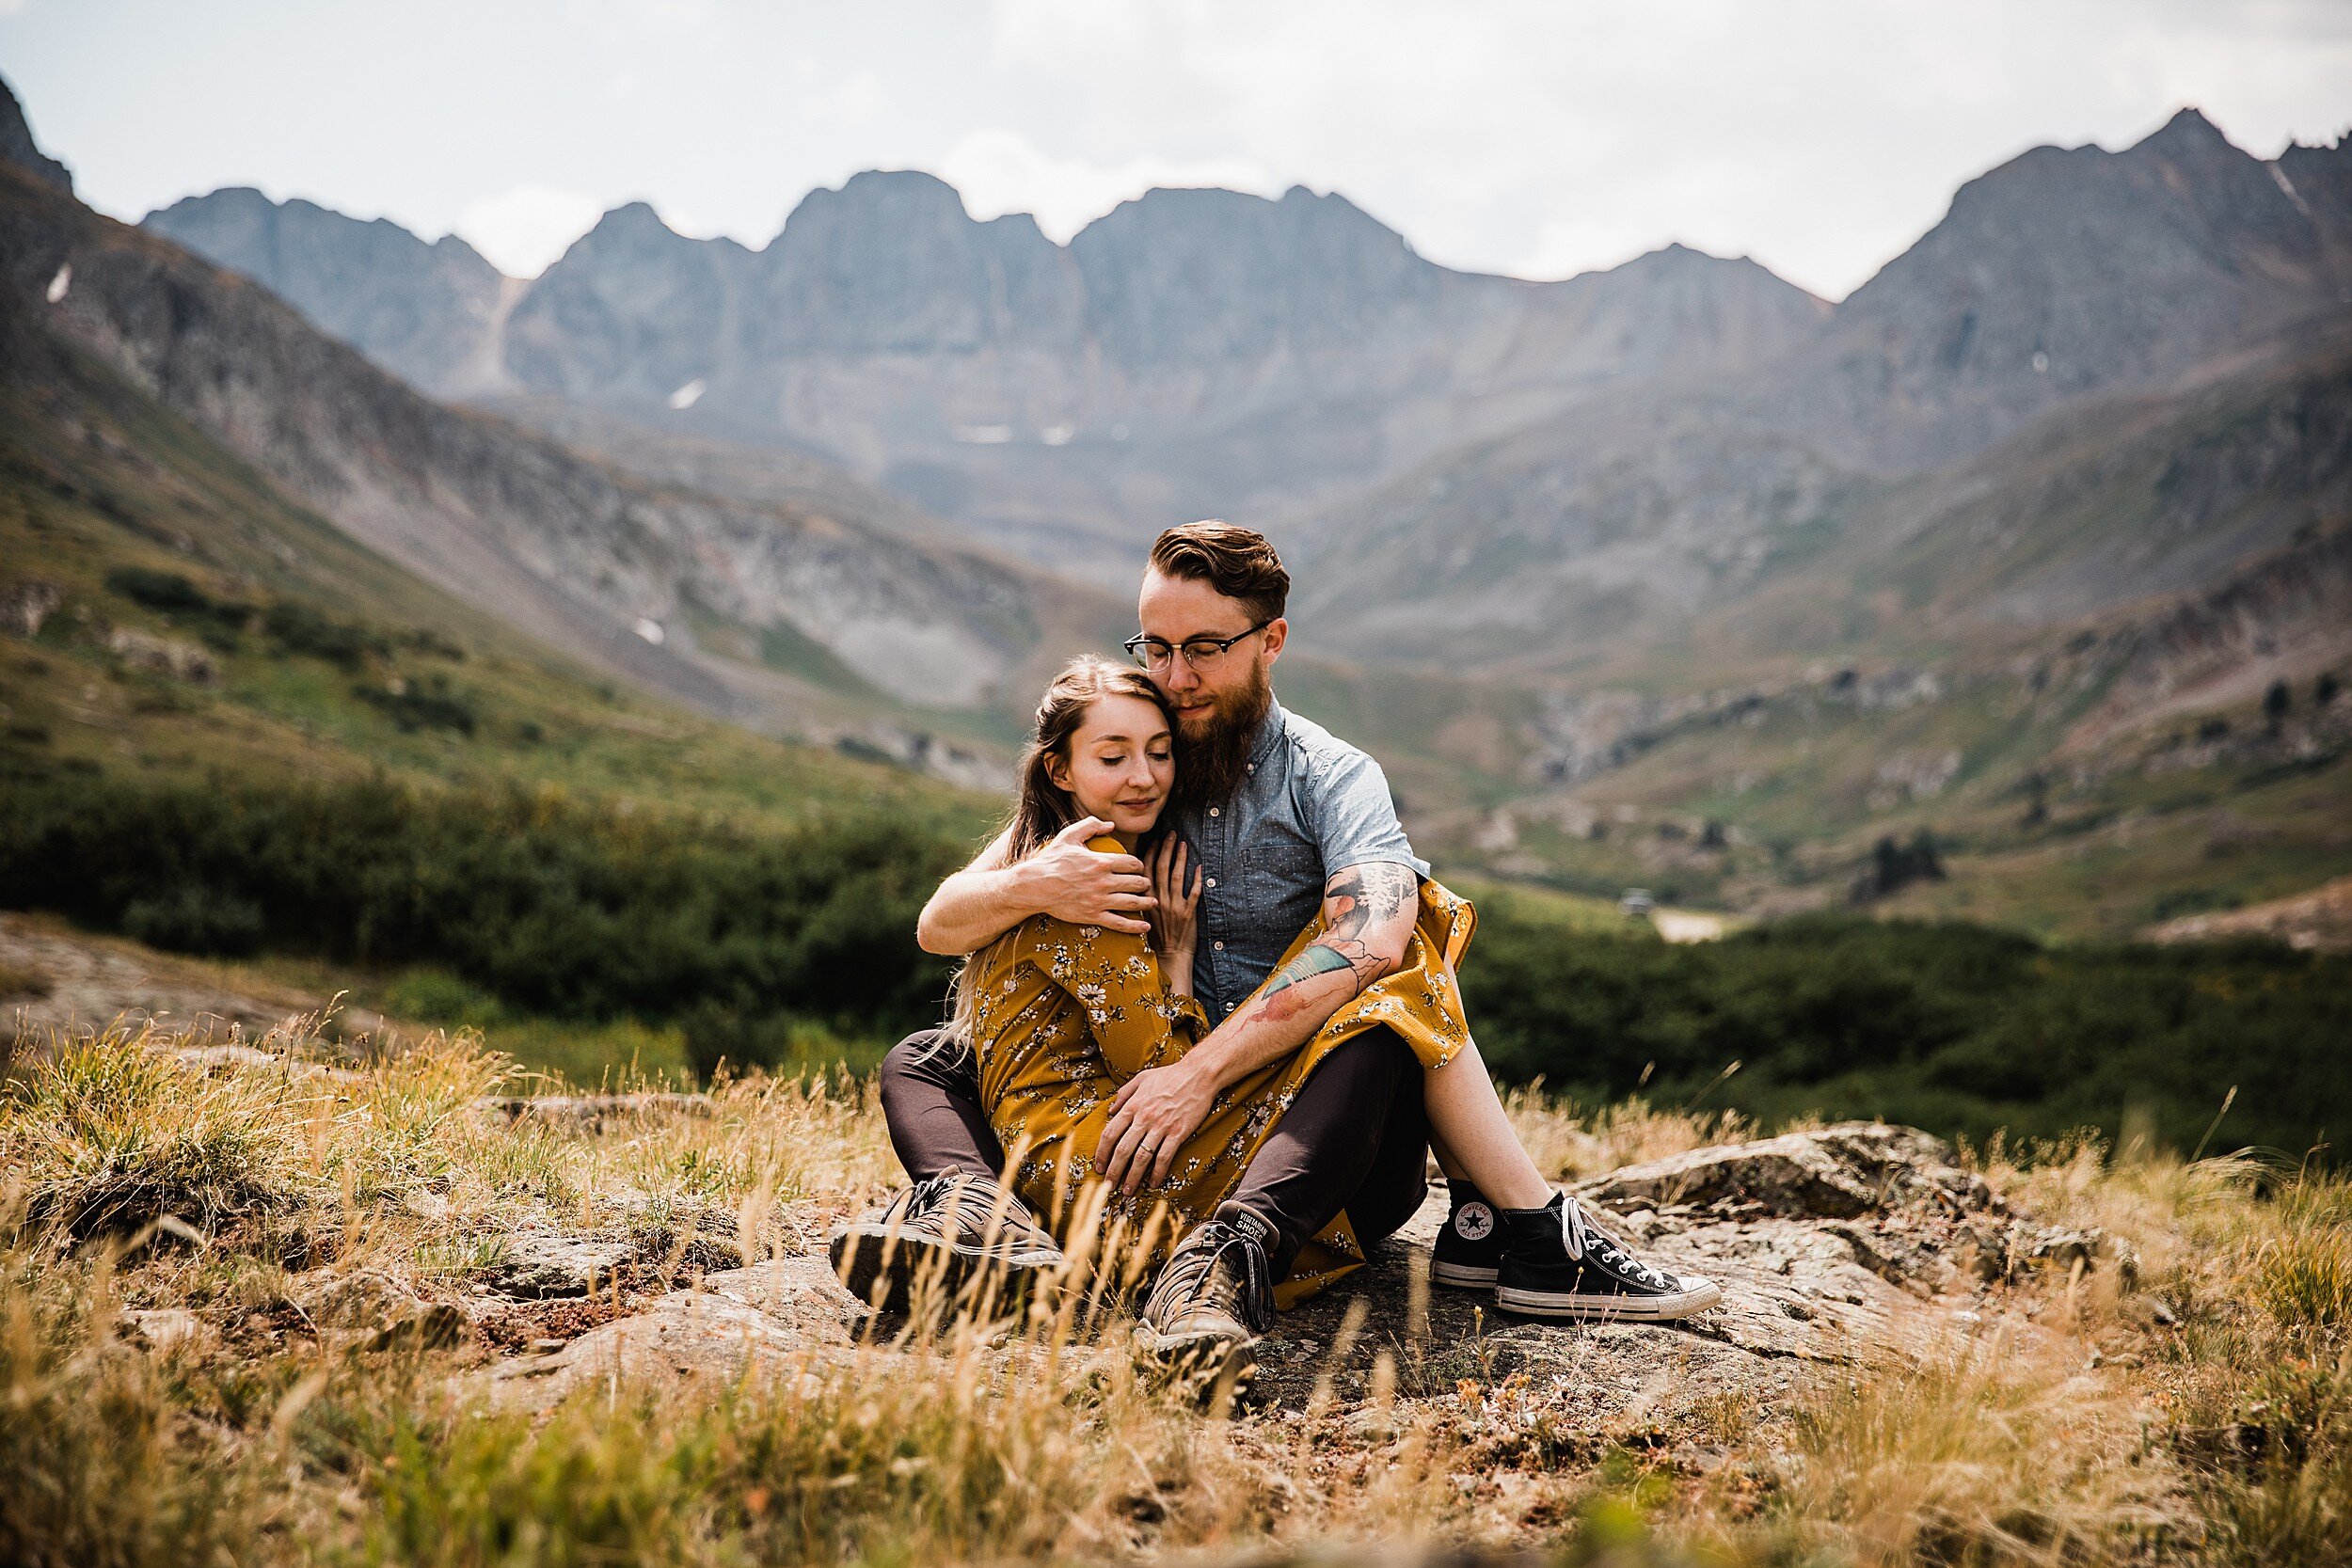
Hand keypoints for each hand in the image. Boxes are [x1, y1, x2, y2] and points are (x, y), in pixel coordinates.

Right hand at [1023, 817, 1152, 934]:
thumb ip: (1091, 826)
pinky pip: (1119, 923)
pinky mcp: (1093, 916)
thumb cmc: (1051, 860)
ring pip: (1131, 902)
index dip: (1139, 865)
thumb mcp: (1069, 836)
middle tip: (1147, 885)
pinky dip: (1135, 926)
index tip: (1138, 868)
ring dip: (1146, 903)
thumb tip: (1110, 825)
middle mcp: (1104, 882)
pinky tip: (1145, 926)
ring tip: (1153, 903)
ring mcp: (1099, 901)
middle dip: (1145, 884)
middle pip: (1136, 883)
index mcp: (1101, 862)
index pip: (1132, 863)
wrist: (1035, 886)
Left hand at [1098, 1062, 1216, 1193]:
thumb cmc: (1170, 1076)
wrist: (1198, 1074)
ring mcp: (1161, 1127)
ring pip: (1141, 1158)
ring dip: (1132, 1177)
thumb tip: (1110, 1110)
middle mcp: (1143, 1118)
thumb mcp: (1141, 1078)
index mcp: (1132, 1106)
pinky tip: (1152, 1183)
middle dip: (1113, 1171)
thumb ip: (1124, 1094)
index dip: (1102, 1153)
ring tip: (1127, 1191)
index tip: (1099, 1166)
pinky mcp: (1178, 1133)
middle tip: (1108, 1185)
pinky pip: (1164, 1157)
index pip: (1110, 1134)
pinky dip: (1157, 1173)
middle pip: (1122, 1150)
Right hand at [1147, 838, 1199, 962]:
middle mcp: (1158, 901)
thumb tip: (1139, 880)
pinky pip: (1194, 893)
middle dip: (1167, 849)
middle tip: (1171, 834)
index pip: (1146, 871)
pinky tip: (1200, 867)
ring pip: (1177, 877)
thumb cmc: (1154, 938)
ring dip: (1181, 859)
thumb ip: (1140, 898)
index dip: (1152, 853)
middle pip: (1162, 869)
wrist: (1169, 957)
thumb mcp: (1140, 916)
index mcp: (1145, 900)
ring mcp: (1174, 906)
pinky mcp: (1188, 913)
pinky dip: (1197, 880)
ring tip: (1184, 844)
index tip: (1156, 841)